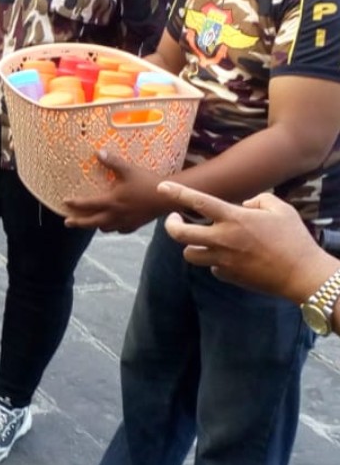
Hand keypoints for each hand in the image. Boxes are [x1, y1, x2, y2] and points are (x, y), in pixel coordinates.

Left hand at [63, 150, 164, 232]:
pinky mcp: (135, 225)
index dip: (75, 204)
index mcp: (111, 201)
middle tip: (67, 222)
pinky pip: (120, 230)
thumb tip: (97, 152)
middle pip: (92, 222)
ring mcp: (126, 222)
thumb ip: (112, 162)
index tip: (64, 203)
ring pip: (106, 228)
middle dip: (79, 223)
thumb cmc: (147, 182)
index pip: (88, 205)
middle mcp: (116, 215)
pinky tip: (114, 224)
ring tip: (90, 222)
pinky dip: (114, 228)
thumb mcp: (128, 170)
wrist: (167, 198)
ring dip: (96, 225)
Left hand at [160, 181, 336, 302]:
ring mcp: (222, 260)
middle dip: (170, 226)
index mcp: (233, 218)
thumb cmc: (294, 239)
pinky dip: (214, 262)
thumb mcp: (280, 209)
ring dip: (191, 246)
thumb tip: (245, 204)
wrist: (302, 274)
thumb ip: (259, 200)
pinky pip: (211, 268)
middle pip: (179, 234)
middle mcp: (222, 239)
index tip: (162, 188)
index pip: (197, 202)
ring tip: (200, 240)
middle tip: (173, 220)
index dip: (177, 193)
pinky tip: (227, 258)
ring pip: (189, 254)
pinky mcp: (228, 276)